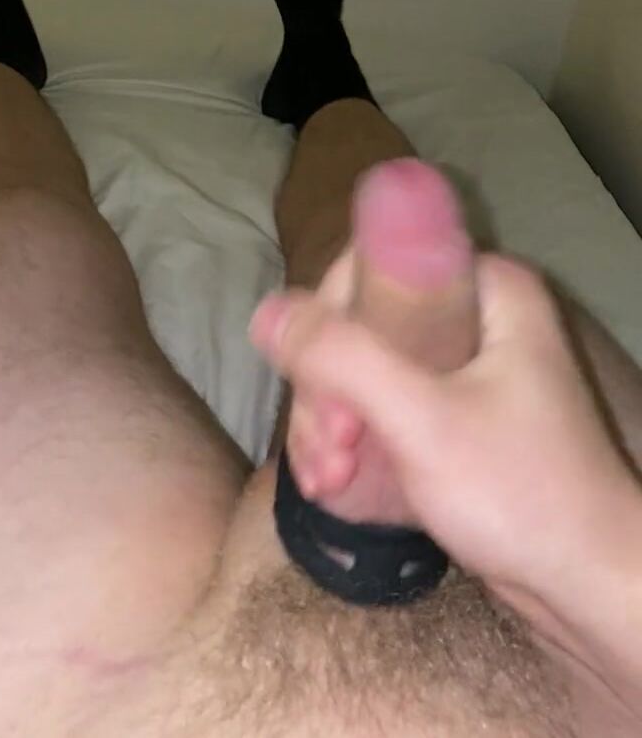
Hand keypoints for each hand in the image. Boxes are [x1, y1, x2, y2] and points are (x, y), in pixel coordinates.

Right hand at [251, 162, 641, 663]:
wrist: (585, 585)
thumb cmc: (517, 495)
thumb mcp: (422, 422)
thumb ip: (343, 359)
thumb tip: (266, 312)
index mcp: (488, 287)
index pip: (372, 267)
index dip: (331, 325)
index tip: (326, 402)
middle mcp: (475, 313)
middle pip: (359, 322)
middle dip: (328, 394)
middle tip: (330, 457)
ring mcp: (463, 364)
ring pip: (361, 367)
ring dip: (331, 425)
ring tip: (332, 483)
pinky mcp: (453, 411)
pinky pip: (380, 404)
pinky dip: (354, 441)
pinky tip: (340, 485)